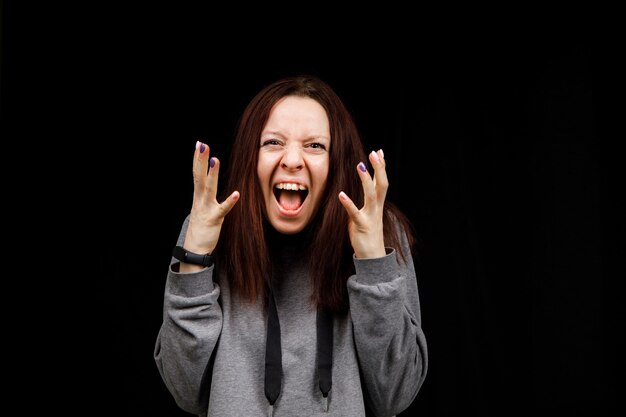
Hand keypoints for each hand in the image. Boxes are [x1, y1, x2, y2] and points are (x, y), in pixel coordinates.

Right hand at [183, 141, 239, 257]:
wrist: (195, 249)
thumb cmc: (201, 227)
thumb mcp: (202, 207)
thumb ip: (205, 194)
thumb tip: (209, 180)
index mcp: (198, 196)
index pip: (197, 174)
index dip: (197, 159)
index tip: (198, 144)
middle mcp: (199, 200)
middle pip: (199, 177)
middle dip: (200, 160)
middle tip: (201, 144)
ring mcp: (206, 209)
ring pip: (208, 189)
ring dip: (212, 174)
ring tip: (215, 160)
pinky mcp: (214, 220)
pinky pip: (222, 210)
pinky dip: (229, 202)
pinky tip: (237, 194)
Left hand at [338, 149, 386, 258]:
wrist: (373, 256)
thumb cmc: (368, 233)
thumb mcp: (369, 212)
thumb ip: (367, 199)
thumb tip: (364, 186)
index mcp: (378, 204)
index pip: (382, 181)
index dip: (381, 166)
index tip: (380, 151)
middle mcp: (377, 208)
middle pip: (382, 184)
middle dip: (379, 168)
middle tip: (375, 153)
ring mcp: (371, 216)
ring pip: (371, 195)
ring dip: (366, 180)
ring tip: (360, 165)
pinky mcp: (361, 226)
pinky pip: (355, 213)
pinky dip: (349, 203)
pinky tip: (341, 194)